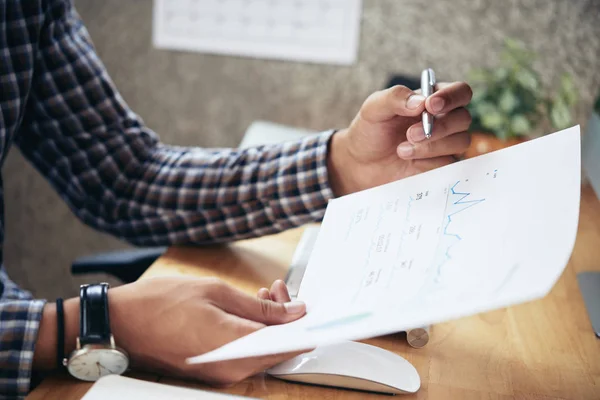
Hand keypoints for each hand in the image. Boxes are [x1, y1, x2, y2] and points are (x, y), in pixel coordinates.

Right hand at [107, 277, 306, 385]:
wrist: (118, 323)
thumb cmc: (161, 303)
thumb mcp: (216, 292)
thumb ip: (260, 307)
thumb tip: (295, 311)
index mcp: (235, 349)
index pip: (289, 345)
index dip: (305, 325)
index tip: (313, 306)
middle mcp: (231, 370)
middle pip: (277, 348)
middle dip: (285, 317)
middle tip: (277, 289)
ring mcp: (220, 375)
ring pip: (262, 351)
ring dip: (268, 323)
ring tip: (262, 294)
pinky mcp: (212, 371)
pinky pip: (245, 354)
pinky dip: (253, 333)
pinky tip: (247, 310)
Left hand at [328, 82, 472, 195]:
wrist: (361, 163)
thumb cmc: (370, 130)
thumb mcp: (374, 108)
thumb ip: (395, 97)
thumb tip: (421, 102)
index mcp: (433, 99)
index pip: (460, 92)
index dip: (452, 97)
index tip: (431, 106)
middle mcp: (444, 120)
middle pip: (463, 118)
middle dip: (440, 126)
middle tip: (410, 134)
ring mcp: (445, 144)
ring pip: (460, 142)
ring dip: (431, 146)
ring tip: (401, 150)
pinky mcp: (441, 165)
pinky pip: (449, 163)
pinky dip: (428, 161)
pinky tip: (408, 160)